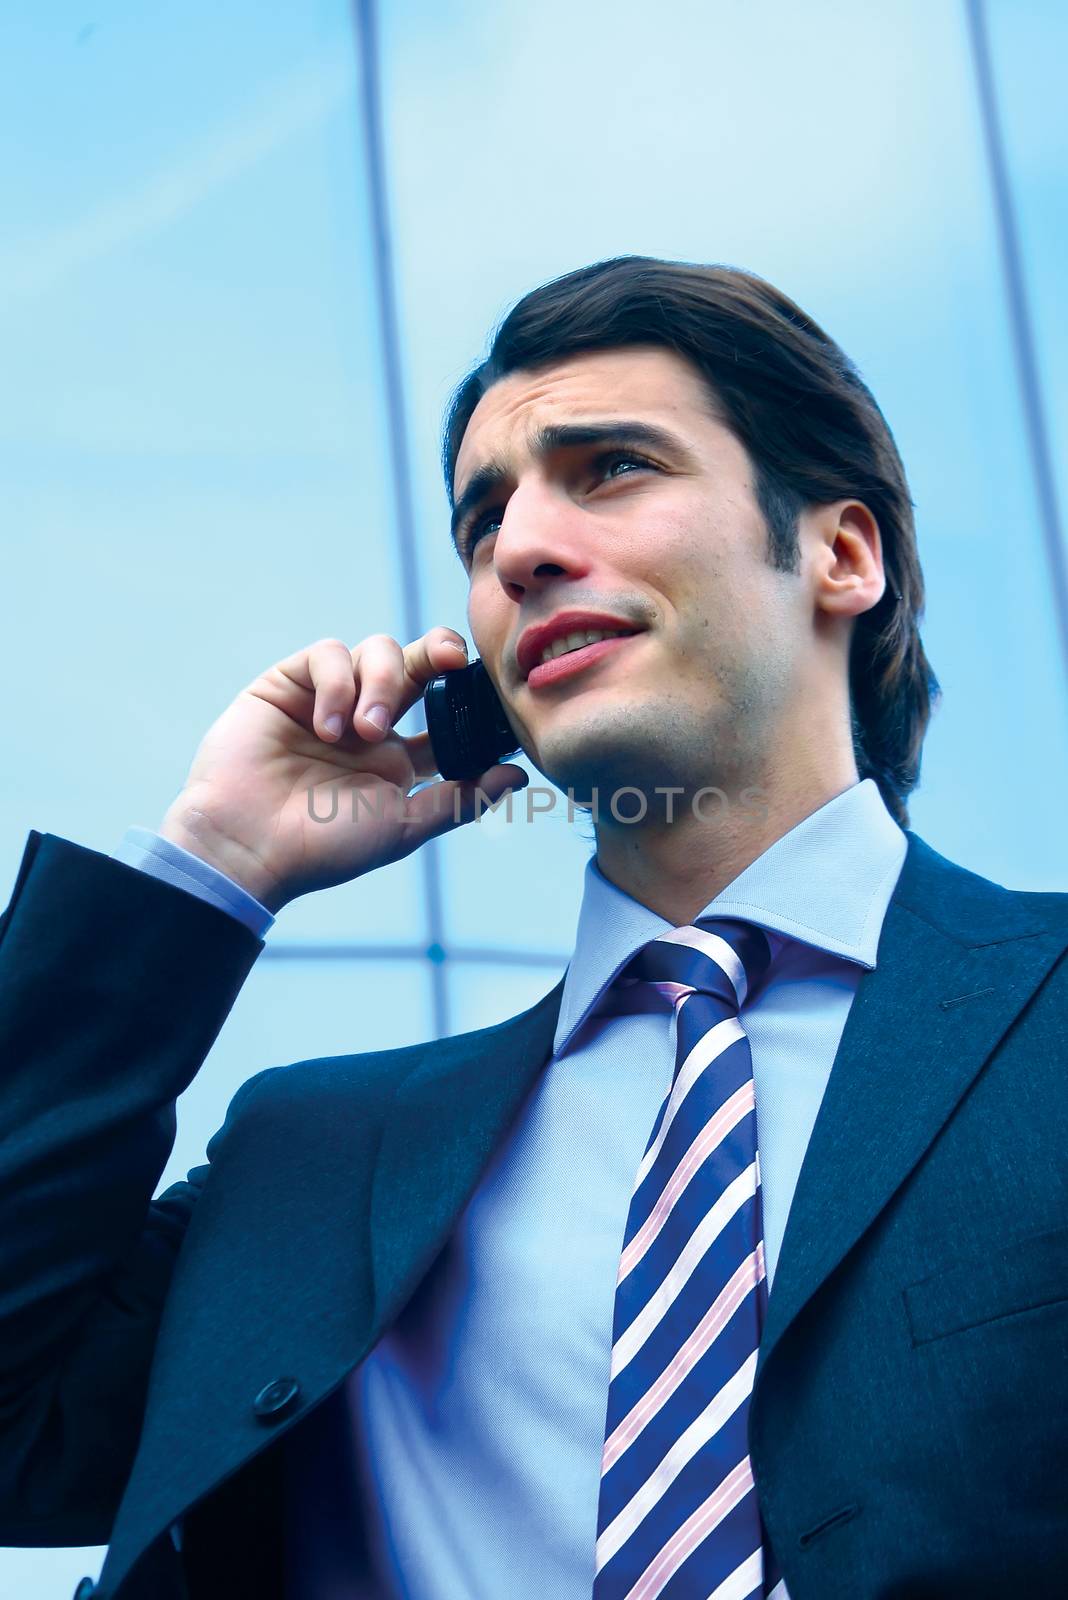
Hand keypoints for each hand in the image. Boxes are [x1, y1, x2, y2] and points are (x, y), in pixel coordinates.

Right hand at [158, 629, 526, 911]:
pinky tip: (328, 727)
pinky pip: (327, 654)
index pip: (445, 710)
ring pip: (375, 651)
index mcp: (398, 758)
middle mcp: (367, 723)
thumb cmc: (324, 848)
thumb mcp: (403, 826)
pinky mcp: (288, 685)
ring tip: (364, 731)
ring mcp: (328, 700)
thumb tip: (520, 775)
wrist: (248, 848)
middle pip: (417, 665)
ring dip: (382, 682)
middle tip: (449, 659)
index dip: (468, 693)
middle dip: (438, 652)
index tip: (487, 690)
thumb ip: (461, 799)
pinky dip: (337, 682)